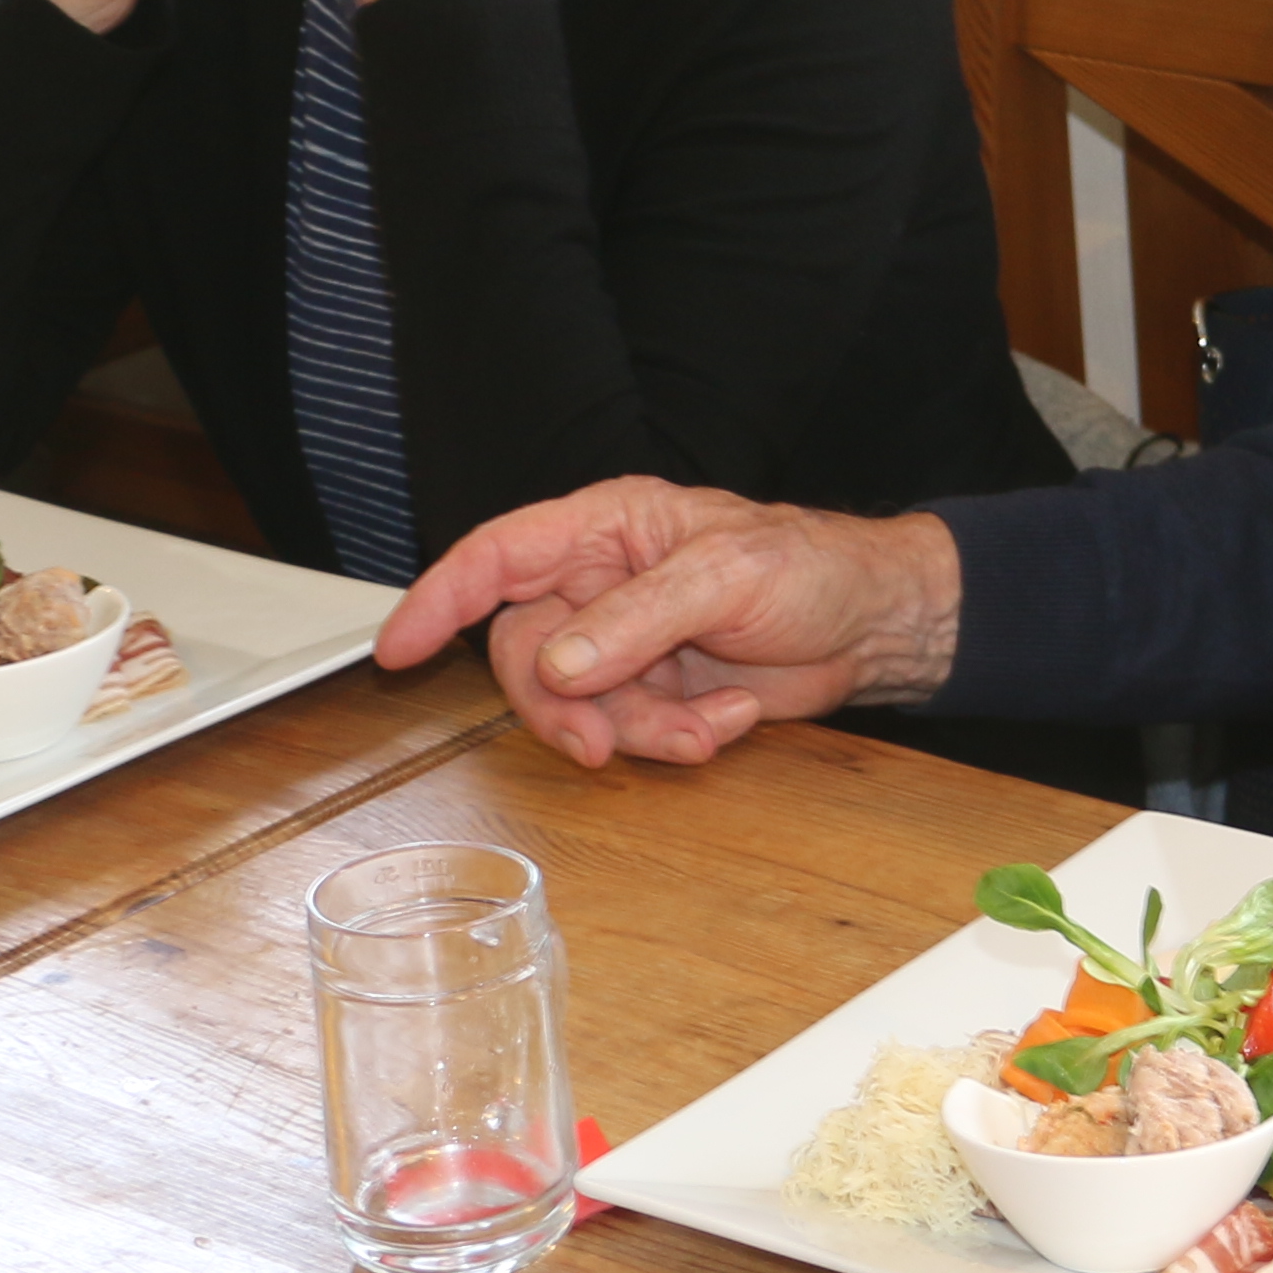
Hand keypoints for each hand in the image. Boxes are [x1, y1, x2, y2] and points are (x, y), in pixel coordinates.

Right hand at [370, 476, 960, 766]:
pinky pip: (629, 733)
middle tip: (601, 743)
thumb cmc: (812, 568)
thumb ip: (636, 620)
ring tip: (708, 724)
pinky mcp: (657, 692)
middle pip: (526, 656)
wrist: (876, 625)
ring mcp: (626, 643)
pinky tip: (730, 716)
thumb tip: (560, 666)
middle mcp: (602, 584)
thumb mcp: (727, 577)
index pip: (497, 557)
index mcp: (607, 528)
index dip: (439, 600)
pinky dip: (677, 739)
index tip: (395, 651)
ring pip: (577, 707)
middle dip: (562, 708)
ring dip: (638, 732)